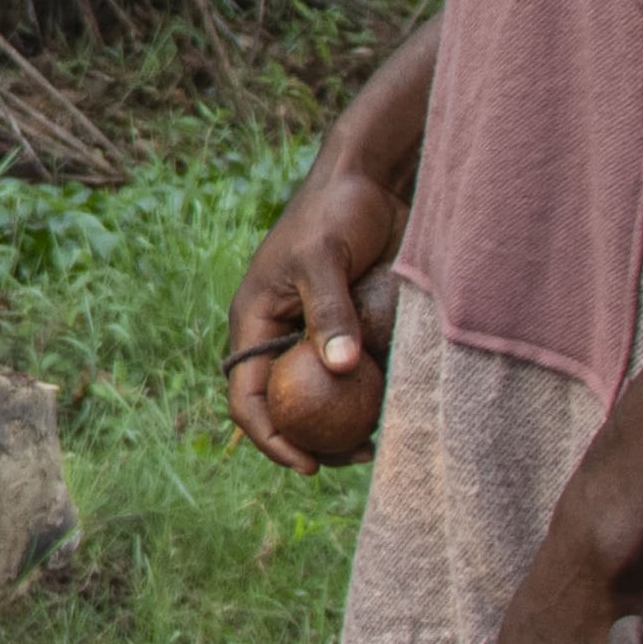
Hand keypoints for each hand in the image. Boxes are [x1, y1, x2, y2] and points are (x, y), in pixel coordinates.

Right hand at [227, 162, 405, 471]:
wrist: (373, 179)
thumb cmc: (336, 210)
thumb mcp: (323, 259)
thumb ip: (329, 312)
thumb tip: (341, 369)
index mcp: (255, 320)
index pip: (247, 396)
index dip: (270, 437)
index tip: (307, 464)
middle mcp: (280, 334)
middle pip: (284, 405)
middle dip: (311, 440)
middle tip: (353, 458)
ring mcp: (316, 333)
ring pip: (321, 396)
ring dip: (342, 423)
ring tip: (376, 443)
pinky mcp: (350, 328)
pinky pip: (353, 374)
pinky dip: (368, 396)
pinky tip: (394, 410)